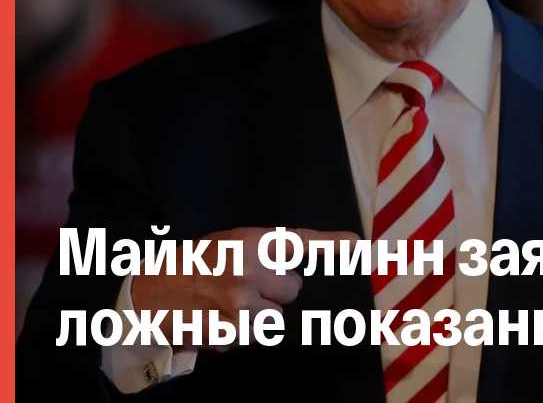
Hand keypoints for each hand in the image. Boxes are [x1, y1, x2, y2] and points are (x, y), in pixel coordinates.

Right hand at [130, 227, 357, 350]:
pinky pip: (255, 336)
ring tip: (230, 304)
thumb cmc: (195, 264)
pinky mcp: (231, 331)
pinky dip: (241, 332)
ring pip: (276, 317)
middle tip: (247, 285)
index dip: (330, 244)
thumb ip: (264, 250)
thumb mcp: (229, 244)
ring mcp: (240, 304)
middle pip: (293, 289)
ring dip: (259, 314)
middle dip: (276, 290)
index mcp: (250, 243)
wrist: (150, 291)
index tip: (357, 245)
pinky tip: (219, 319)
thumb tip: (297, 267)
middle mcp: (249, 271)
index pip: (297, 242)